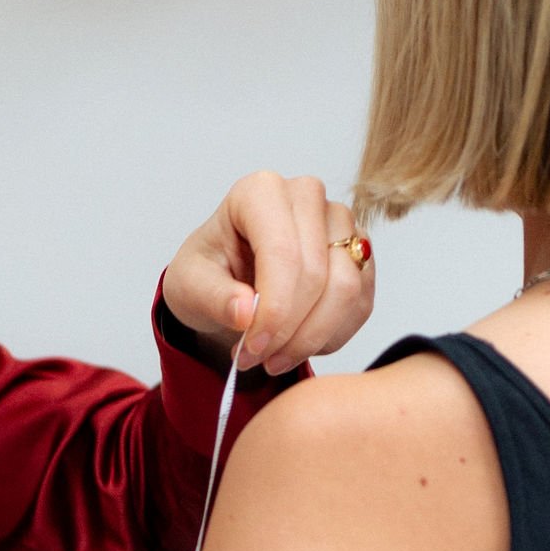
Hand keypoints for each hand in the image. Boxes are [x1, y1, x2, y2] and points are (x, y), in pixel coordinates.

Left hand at [163, 170, 375, 372]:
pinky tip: (296, 343)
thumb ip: (213, 297)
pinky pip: (359, 305)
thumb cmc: (208, 271)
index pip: (282, 253)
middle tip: (255, 358)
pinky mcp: (360, 255)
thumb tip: (245, 314)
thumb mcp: (189, 285)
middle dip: (288, 331)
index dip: (273, 309)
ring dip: (311, 338)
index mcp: (260, 191)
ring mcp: (341, 223)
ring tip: (273, 357)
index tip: (251, 348)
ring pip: (346, 291)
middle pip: (318, 275)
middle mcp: (307, 196)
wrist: (228, 279)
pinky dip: (329, 336)